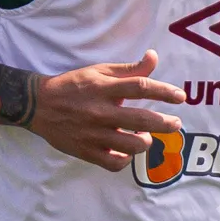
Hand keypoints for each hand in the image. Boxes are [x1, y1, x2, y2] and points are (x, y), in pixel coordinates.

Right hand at [27, 51, 185, 169]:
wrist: (39, 105)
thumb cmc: (74, 86)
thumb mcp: (99, 71)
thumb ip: (129, 69)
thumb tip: (154, 57)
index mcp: (103, 89)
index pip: (140, 87)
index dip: (164, 92)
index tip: (180, 97)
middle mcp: (100, 112)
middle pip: (141, 119)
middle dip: (165, 123)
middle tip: (175, 123)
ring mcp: (93, 134)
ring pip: (132, 145)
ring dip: (145, 141)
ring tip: (146, 136)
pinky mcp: (86, 152)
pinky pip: (115, 163)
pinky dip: (126, 160)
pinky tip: (127, 152)